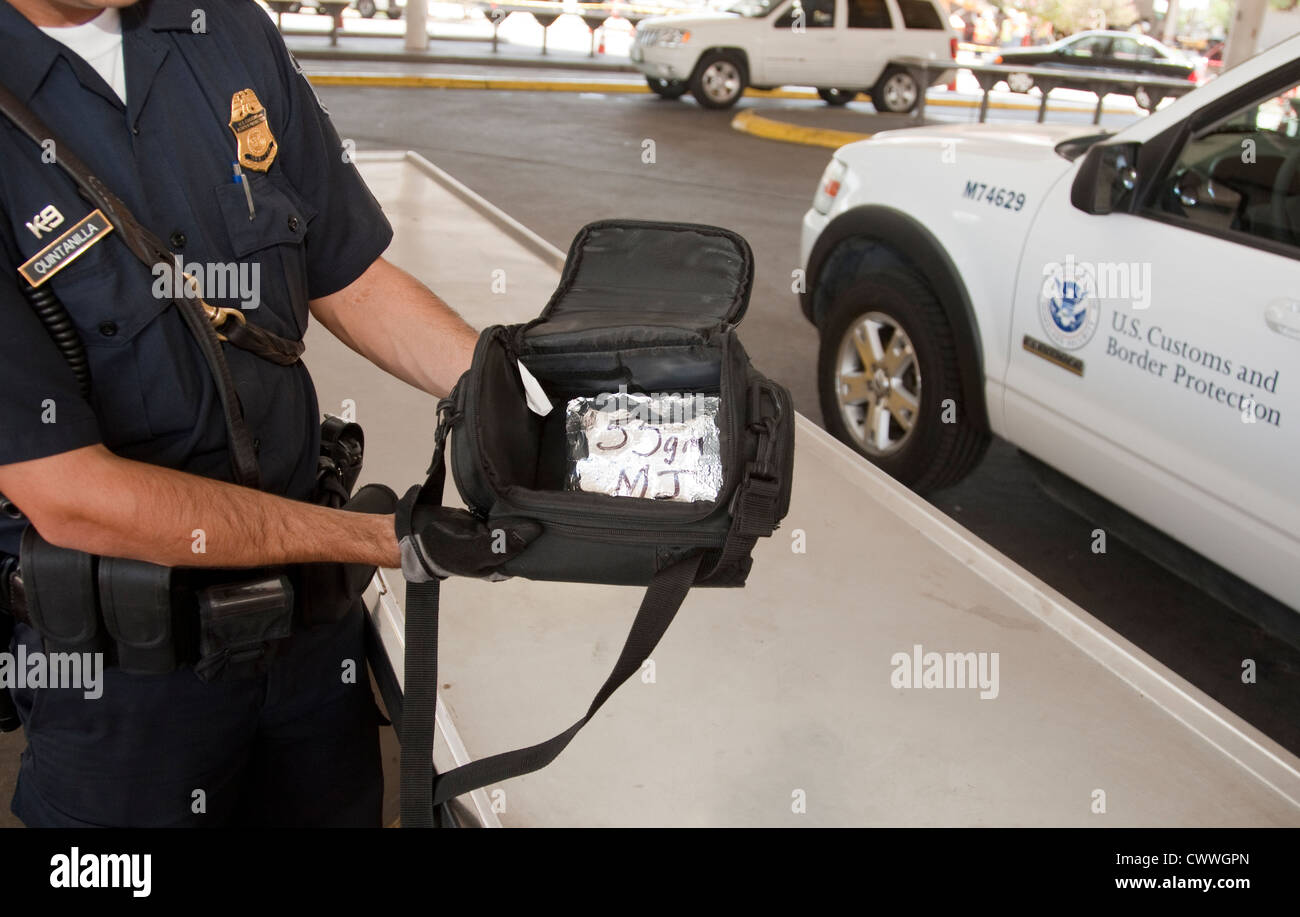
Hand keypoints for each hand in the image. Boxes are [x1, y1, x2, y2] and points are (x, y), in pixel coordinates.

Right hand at [395, 486, 539, 582]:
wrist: (413, 530)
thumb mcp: (472, 551)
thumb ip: (502, 545)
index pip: (530, 557)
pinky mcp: (486, 517)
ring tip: (540, 498)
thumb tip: (534, 533)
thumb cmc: (441, 548)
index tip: (556, 525)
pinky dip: (510, 505)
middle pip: (525, 538)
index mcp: (499, 566)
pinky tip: (520, 495)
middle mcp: (499, 552)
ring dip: (524, 512)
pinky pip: (503, 511)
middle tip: (550, 507)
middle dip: (535, 524)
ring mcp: (492, 534)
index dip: (543, 543)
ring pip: (516, 523)